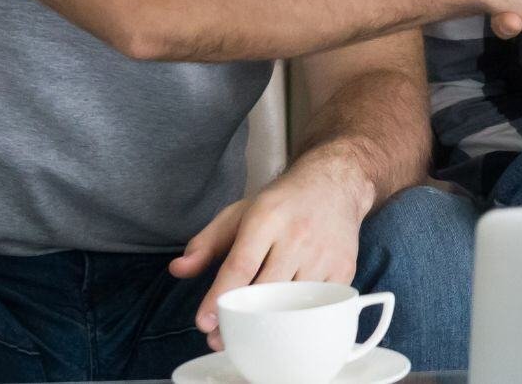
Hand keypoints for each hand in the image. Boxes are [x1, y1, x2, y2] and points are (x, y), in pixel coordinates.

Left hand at [169, 157, 373, 349]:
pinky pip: (319, 305)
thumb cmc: (282, 203)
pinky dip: (299, 317)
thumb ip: (205, 243)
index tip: (205, 323)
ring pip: (293, 303)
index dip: (221, 298)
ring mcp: (324, 254)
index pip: (241, 265)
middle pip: (266, 290)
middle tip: (221, 337)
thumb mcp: (238, 213)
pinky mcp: (343, 268)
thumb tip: (178, 269)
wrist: (335, 184)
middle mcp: (298, 235)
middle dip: (241, 319)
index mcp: (267, 218)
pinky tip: (284, 319)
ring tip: (249, 333)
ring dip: (269, 324)